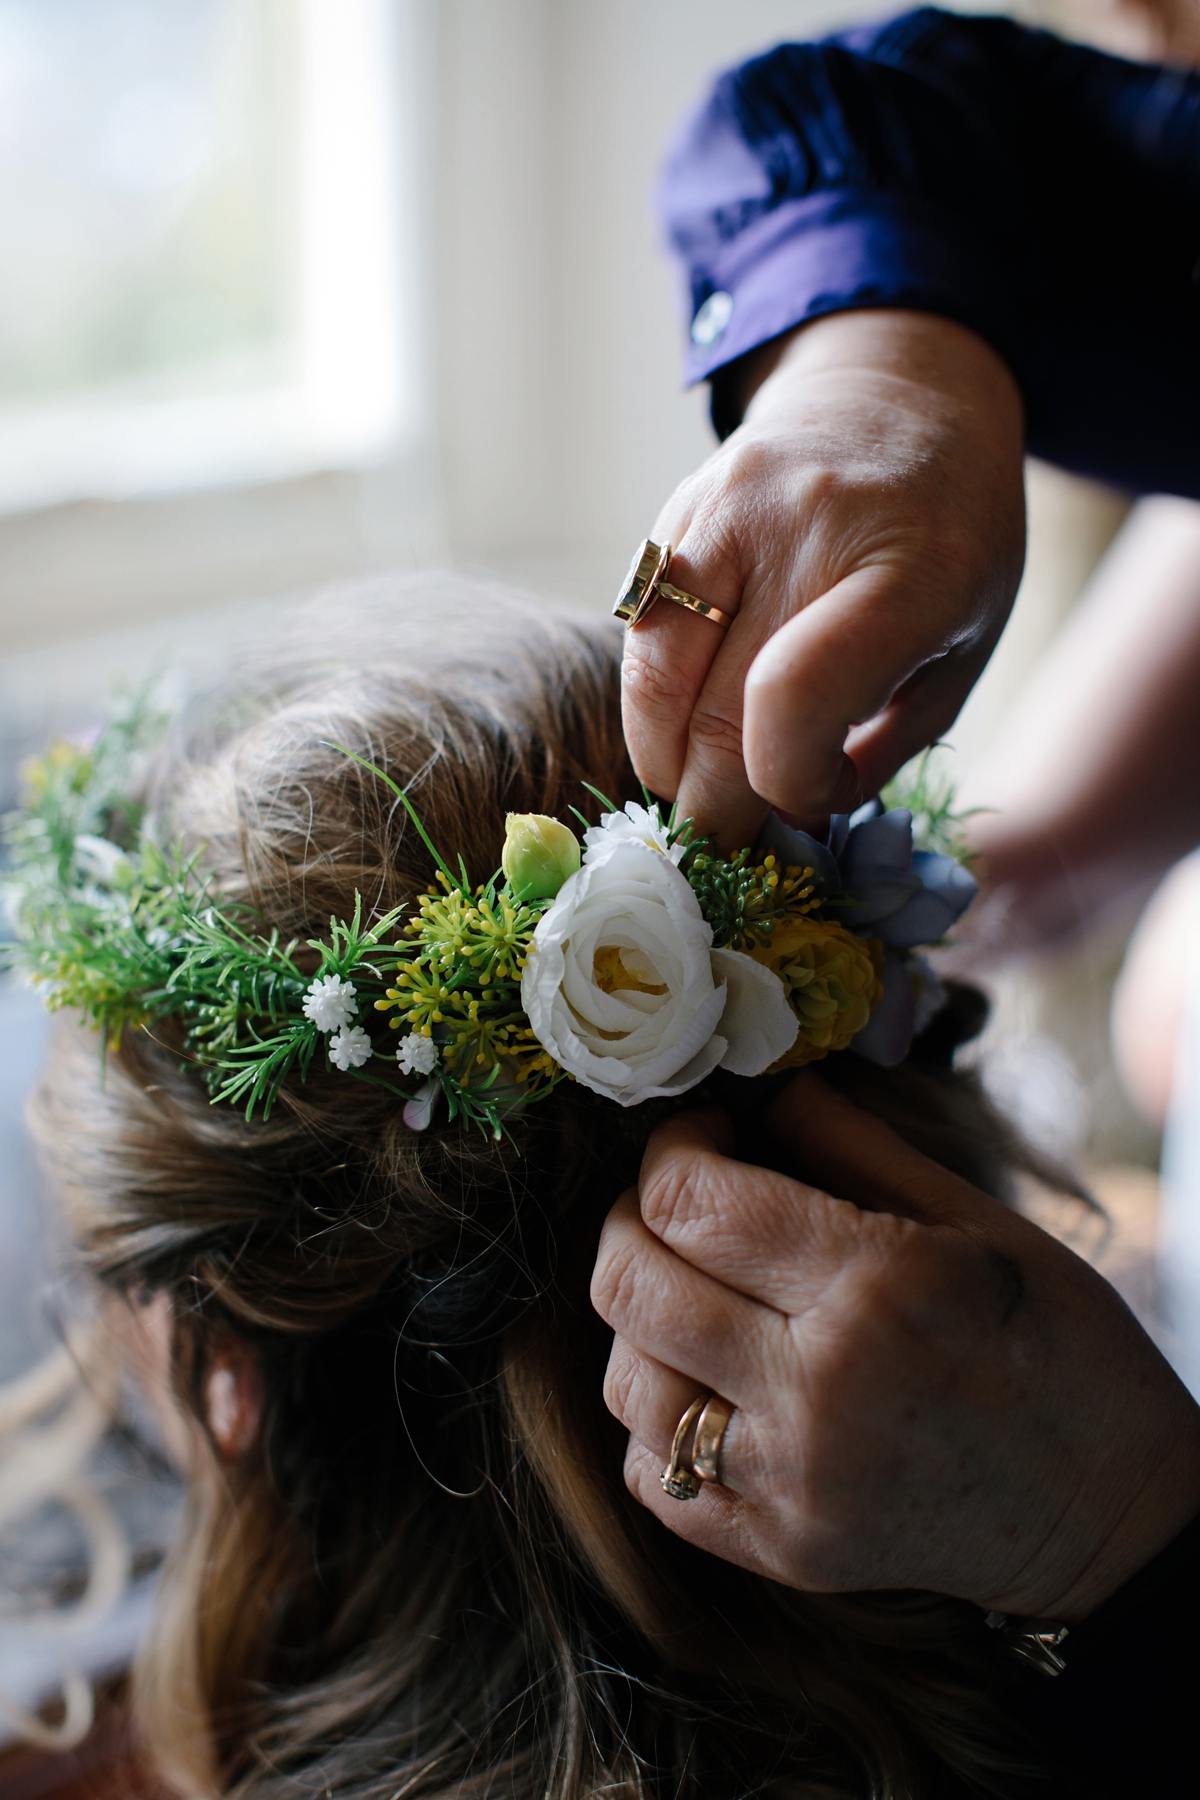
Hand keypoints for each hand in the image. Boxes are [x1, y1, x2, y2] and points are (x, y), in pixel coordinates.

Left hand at [591, 1077, 1199, 1618]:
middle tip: (679, 1202)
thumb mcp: (981, 1224)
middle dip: (630, 1217)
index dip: (672, 1150)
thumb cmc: (1061, 1351)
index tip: (702, 1137)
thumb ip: (858, 1148)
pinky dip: (655, 1421)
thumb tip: (770, 1089)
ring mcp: (790, 1483)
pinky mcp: (781, 1550)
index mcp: (876, 1286)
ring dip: (638, 1319)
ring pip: (624, 1380)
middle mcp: (817, 1388)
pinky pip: (652, 1479)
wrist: (1113, 1517)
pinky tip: (704, 1383)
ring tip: (694, 1293)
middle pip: (628, 1283)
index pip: (692, 1200)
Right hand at [622, 309, 1024, 847]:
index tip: (801, 805)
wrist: (904, 394)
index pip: (792, 704)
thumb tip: (786, 815)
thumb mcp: (961, 652)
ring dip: (662, 756)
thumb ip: (880, 748)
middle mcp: (812, 525)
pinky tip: (686, 715)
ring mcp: (731, 503)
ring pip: (653, 673)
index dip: (782, 785)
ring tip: (695, 782)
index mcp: (912, 571)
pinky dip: (653, 695)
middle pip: (715, 710)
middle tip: (729, 835)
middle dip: (713, 802)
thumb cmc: (951, 543)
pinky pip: (641, 628)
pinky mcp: (679, 504)